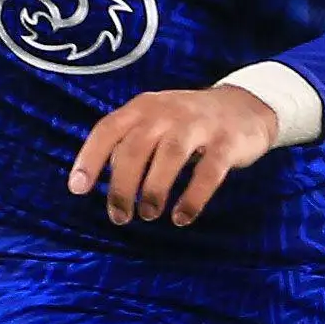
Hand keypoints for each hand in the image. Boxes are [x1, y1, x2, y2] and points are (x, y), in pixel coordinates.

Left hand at [67, 84, 283, 227]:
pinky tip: (182, 217)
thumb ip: (129, 144)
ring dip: (154, 190)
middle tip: (119, 217)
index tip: (78, 189)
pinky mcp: (227, 143)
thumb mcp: (155, 121)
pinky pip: (208, 172)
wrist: (246, 106)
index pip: (108, 129)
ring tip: (148, 215)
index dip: (90, 159)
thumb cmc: (188, 123)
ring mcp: (199, 125)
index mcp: (143, 107)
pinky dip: (193, 197)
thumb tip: (102, 183)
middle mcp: (167, 112)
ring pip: (170, 156)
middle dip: (122, 186)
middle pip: (135, 147)